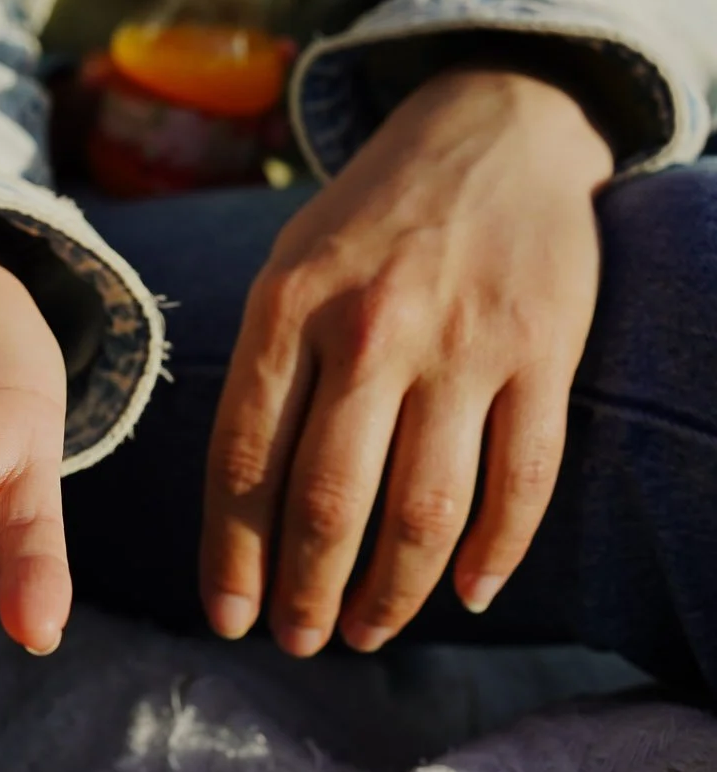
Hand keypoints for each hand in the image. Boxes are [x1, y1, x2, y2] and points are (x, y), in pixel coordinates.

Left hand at [201, 69, 613, 654]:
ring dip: (392, 592)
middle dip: (305, 589)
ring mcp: (463, 344)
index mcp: (287, 305)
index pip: (245, 457)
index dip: (232, 553)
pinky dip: (495, 552)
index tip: (228, 617)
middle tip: (298, 641)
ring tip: (367, 632)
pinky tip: (465, 592)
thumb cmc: (368, 218)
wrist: (489, 129)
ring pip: (423, 509)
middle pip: (327, 499)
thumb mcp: (287, 269)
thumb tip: (241, 503)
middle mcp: (369, 329)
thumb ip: (267, 372)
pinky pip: (522, 480)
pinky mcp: (543, 353)